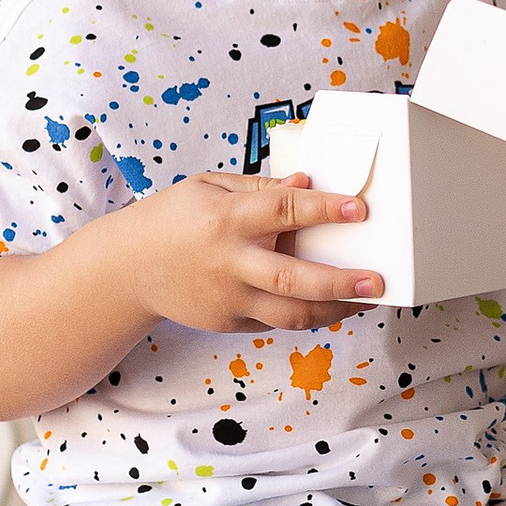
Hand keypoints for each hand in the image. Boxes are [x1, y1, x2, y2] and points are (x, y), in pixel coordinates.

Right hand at [117, 172, 383, 332]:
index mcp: (226, 219)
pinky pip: (276, 322)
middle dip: (340, 281)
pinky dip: (307, 314)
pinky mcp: (228, 323)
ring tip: (368, 299)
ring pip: (290, 313)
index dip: (324, 210)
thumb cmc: (173, 219)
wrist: (127, 269)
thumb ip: (261, 189)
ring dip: (335, 309)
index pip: (283, 211)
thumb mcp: (209, 187)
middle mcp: (229, 262)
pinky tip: (333, 304)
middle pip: (292, 278)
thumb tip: (307, 183)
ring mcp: (228, 298)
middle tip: (378, 280)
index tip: (359, 209)